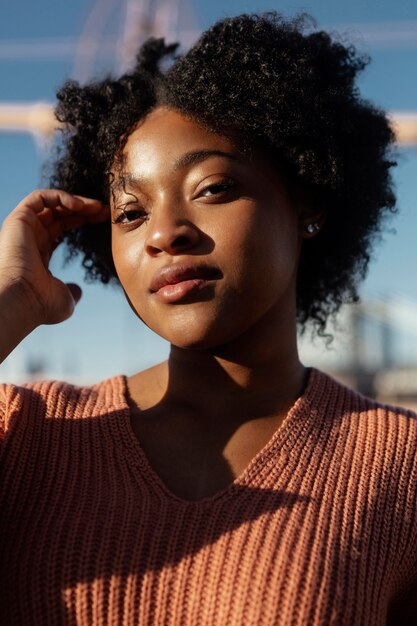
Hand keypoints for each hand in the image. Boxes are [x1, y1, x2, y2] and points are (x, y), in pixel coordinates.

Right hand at [0, 189, 108, 327]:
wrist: (20, 301)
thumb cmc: (39, 304)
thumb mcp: (64, 298)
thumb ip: (71, 291)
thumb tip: (77, 291)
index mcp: (38, 254)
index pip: (62, 228)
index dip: (83, 221)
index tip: (104, 220)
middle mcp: (29, 238)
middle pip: (59, 214)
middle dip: (84, 209)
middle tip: (106, 211)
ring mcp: (22, 228)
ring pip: (51, 203)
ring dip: (76, 201)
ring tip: (96, 207)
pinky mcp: (18, 219)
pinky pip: (39, 197)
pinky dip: (60, 196)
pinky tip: (79, 206)